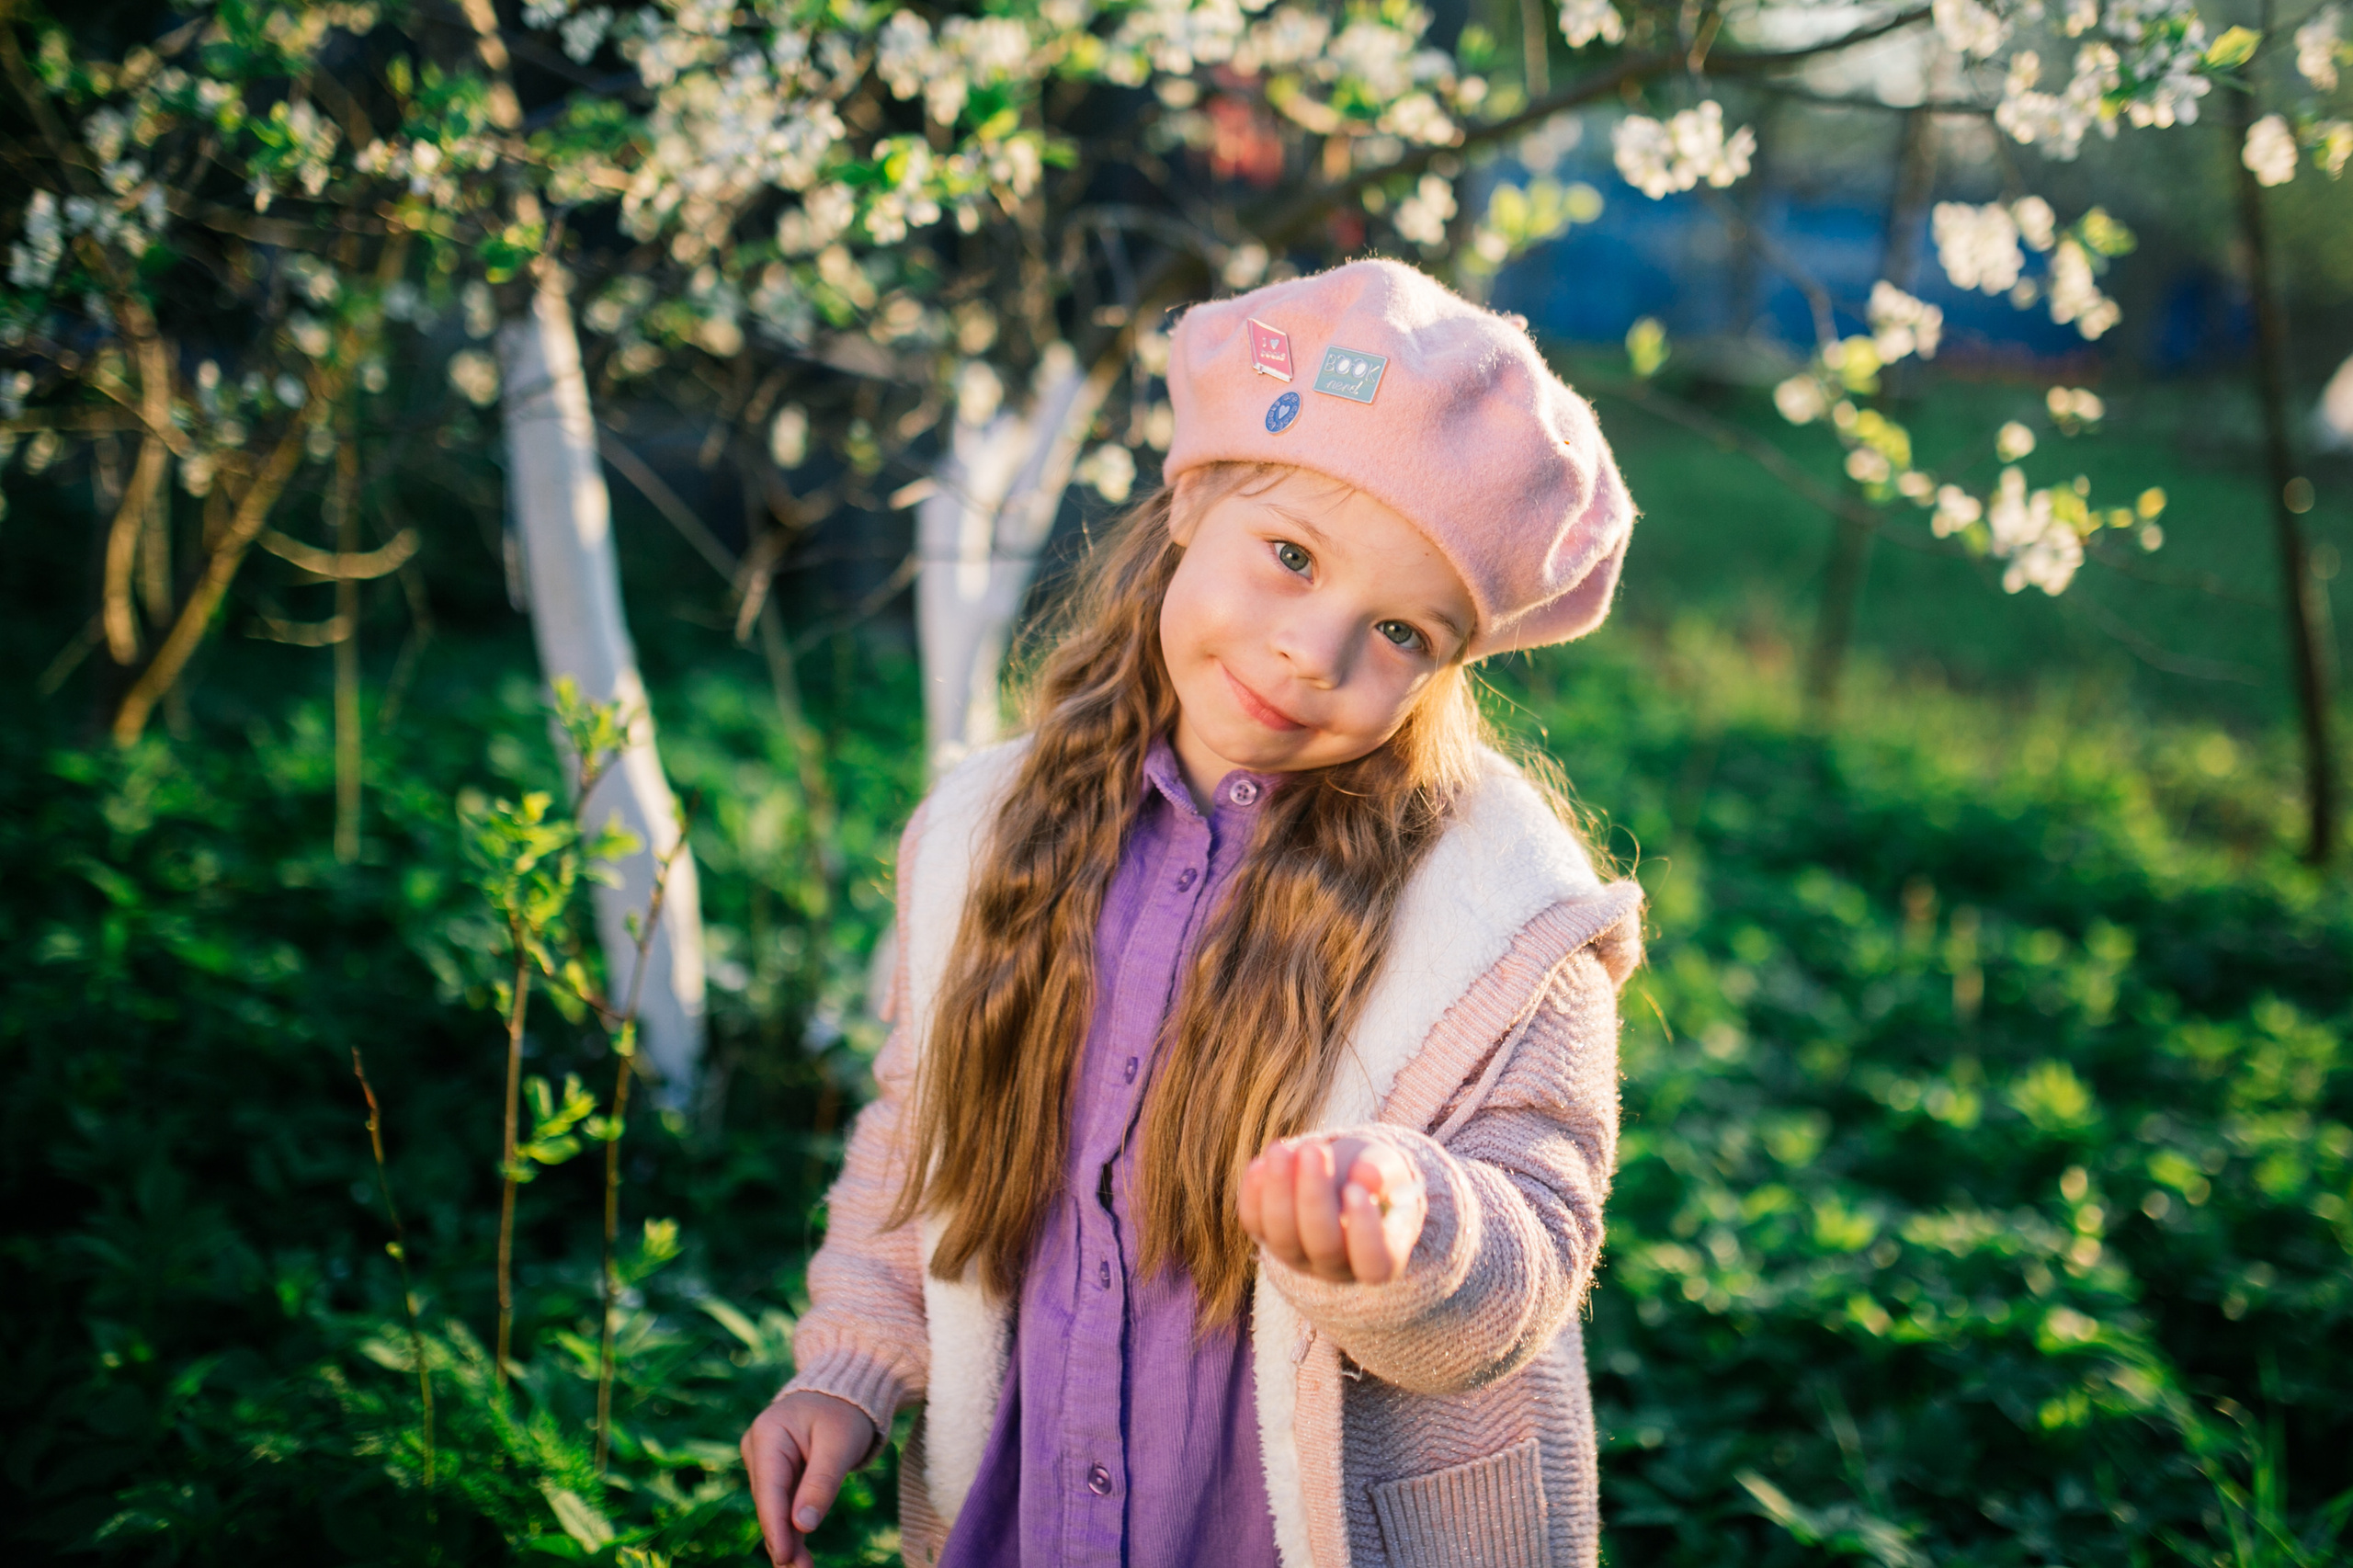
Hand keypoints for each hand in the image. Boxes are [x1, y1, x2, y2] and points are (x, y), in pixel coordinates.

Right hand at [740, 1389, 877, 1567]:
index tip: (784, 1557)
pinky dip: (793, 1528)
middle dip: (783, 1539)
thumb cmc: (845, 1411)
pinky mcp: (778, 1472)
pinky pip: (784, 1504)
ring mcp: (766, 1461)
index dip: (776, 1526)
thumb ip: (822, 1482)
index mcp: (768, 1434)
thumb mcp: (840, 1444)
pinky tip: (799, 1556)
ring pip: (776, 1508)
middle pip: (770, 1503)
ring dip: (788, 1539)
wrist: (847, 1392)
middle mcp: (759, 1449)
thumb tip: (803, 1526)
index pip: (769, 1489)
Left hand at [1239, 1134, 1426, 1284]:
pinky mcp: (1267, 1237)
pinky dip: (1253, 1193)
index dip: (1364, 1231)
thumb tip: (1368, 1176)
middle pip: (1323, 1246)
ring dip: (1278, 1190)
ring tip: (1281, 1150)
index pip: (1373, 1263)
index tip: (1356, 1189)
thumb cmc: (1375, 1175)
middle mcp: (1336, 1267)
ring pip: (1282, 1236)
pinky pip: (1254, 1222)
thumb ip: (1384, 1173)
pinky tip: (1259, 1163)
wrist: (1343, 1173)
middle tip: (1314, 1150)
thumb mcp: (1389, 1169)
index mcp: (1379, 1260)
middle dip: (1313, 1196)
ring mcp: (1298, 1256)